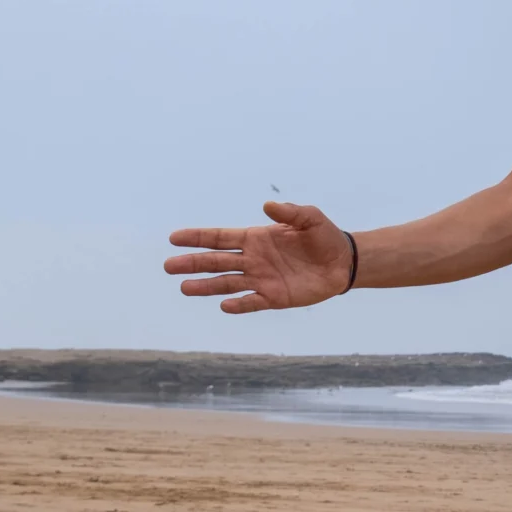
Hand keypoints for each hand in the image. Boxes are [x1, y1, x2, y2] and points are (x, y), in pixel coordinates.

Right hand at [165, 201, 354, 313]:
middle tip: (168, 266)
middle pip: (216, 262)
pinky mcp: (274, 297)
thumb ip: (290, 212)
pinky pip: (252, 302)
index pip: (220, 237)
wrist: (343, 263)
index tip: (174, 238)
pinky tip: (224, 305)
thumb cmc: (324, 237)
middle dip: (193, 263)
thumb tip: (267, 206)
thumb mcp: (310, 218)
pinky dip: (239, 304)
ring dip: (206, 287)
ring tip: (184, 288)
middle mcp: (252, 259)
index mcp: (255, 238)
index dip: (197, 238)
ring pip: (227, 284)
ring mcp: (261, 279)